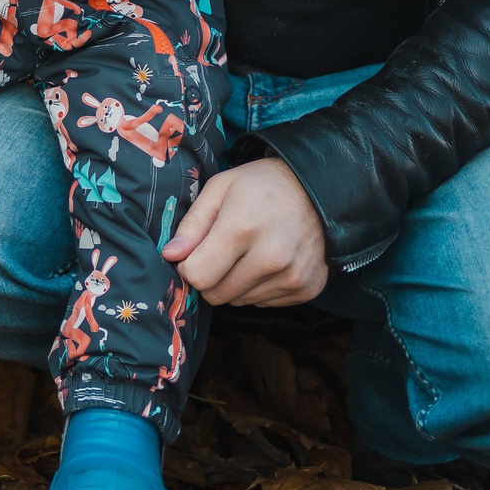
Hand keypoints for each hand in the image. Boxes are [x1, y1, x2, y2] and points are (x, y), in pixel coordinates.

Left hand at [165, 158, 330, 306]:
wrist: (318, 189)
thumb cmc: (262, 185)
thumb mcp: (220, 189)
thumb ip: (192, 224)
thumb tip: (170, 256)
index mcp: (243, 228)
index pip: (198, 276)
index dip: (189, 266)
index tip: (195, 252)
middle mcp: (271, 257)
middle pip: (216, 294)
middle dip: (211, 277)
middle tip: (222, 251)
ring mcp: (293, 276)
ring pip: (239, 301)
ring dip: (235, 283)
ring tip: (249, 252)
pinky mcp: (307, 289)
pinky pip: (264, 303)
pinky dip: (259, 287)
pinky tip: (269, 261)